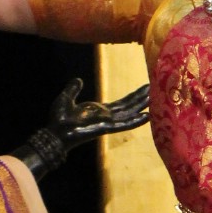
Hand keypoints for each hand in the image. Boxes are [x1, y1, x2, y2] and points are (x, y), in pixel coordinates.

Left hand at [16, 80, 150, 181]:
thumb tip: (78, 80)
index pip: (122, 103)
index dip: (134, 96)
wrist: (55, 133)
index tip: (146, 88)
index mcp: (100, 111)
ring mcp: (107, 123)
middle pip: (129, 107)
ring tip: (155, 99)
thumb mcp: (66, 98)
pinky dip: (135, 121)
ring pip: (129, 114)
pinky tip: (147, 116)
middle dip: (142, 98)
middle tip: (156, 89)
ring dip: (142, 107)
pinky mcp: (105, 128)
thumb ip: (73, 89)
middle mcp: (107, 117)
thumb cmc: (60, 119)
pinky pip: (123, 124)